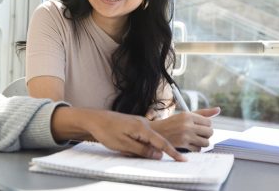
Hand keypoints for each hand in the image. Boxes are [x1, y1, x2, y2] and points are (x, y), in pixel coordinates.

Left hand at [51, 107, 183, 161]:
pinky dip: (143, 143)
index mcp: (142, 128)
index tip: (183, 159)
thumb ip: (142, 150)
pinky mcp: (134, 124)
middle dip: (159, 150)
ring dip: (147, 148)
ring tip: (131, 148)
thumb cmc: (106, 131)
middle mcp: (143, 123)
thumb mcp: (124, 144)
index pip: (162, 142)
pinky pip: (143, 136)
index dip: (173, 152)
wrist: (94, 119)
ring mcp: (139, 123)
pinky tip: (131, 146)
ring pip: (149, 139)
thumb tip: (158, 155)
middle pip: (157, 140)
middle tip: (153, 156)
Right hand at [149, 107, 219, 151]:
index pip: (209, 122)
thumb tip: (218, 109)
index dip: (207, 125)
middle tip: (199, 133)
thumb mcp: (185, 115)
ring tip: (196, 139)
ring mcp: (185, 135)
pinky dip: (196, 148)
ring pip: (206, 142)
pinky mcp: (183, 144)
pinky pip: (198, 149)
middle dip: (206, 134)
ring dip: (202, 142)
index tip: (200, 126)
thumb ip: (202, 113)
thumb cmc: (173, 123)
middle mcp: (187, 124)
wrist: (157, 132)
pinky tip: (190, 144)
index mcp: (188, 115)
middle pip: (210, 132)